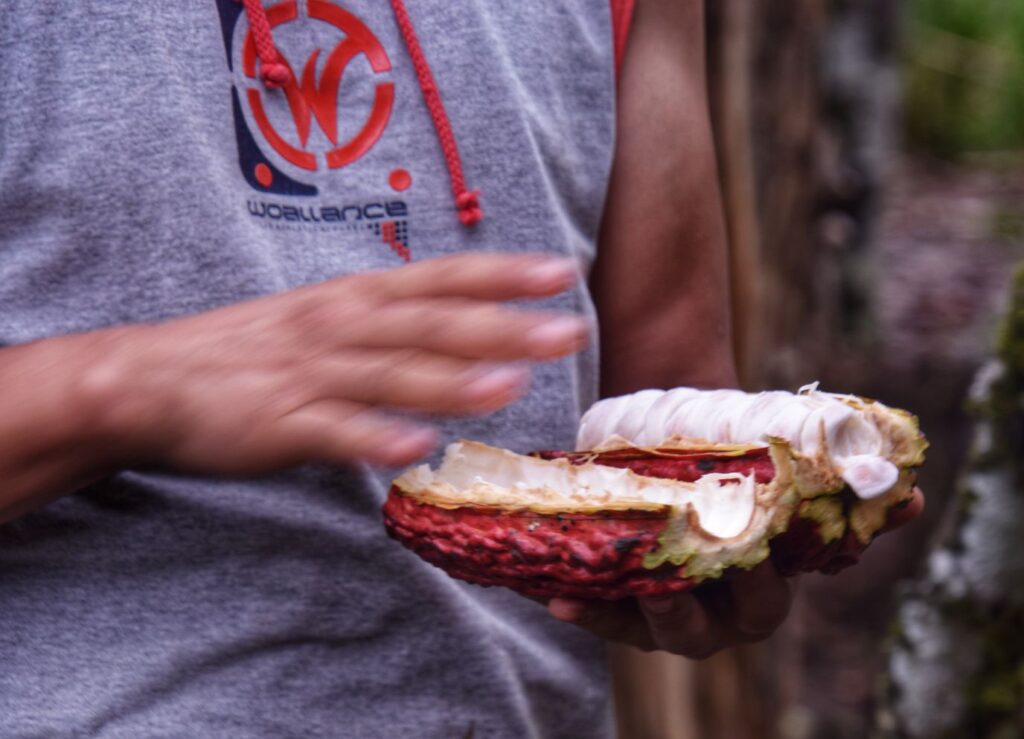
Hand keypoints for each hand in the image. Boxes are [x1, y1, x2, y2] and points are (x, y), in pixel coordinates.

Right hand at [79, 253, 589, 473]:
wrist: (151, 377)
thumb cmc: (249, 349)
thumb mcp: (323, 316)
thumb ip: (389, 323)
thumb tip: (461, 332)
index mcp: (355, 297)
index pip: (441, 277)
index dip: (502, 274)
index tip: (561, 272)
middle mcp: (341, 325)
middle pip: (432, 324)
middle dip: (503, 326)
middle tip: (567, 331)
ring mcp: (311, 374)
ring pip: (391, 375)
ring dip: (451, 380)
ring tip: (510, 386)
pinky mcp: (279, 422)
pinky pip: (333, 431)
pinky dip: (373, 437)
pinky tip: (412, 449)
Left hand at [546, 487, 924, 657]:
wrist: (687, 452)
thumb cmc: (743, 472)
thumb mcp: (788, 482)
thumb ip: (843, 495)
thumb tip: (911, 496)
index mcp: (760, 594)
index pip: (761, 603)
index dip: (754, 584)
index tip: (743, 555)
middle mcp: (713, 616)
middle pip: (699, 628)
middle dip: (684, 606)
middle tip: (668, 576)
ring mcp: (664, 614)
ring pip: (648, 628)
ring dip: (625, 611)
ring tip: (604, 588)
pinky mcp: (621, 601)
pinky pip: (601, 615)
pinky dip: (582, 610)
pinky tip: (557, 598)